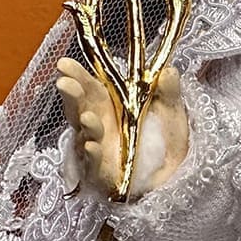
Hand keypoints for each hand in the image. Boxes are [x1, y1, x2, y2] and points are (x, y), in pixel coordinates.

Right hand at [55, 58, 189, 197]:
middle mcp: (99, 127)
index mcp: (111, 107)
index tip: (64, 63)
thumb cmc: (167, 141)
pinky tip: (92, 145)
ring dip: (86, 126)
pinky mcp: (105, 177)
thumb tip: (169, 70)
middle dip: (71, 96)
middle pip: (80, 109)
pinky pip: (95, 166)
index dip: (77, 76)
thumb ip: (169, 92)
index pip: (90, 88)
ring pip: (85, 137)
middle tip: (65, 83)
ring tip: (88, 116)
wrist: (176, 176)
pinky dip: (93, 156)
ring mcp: (99, 152)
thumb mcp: (172, 112)